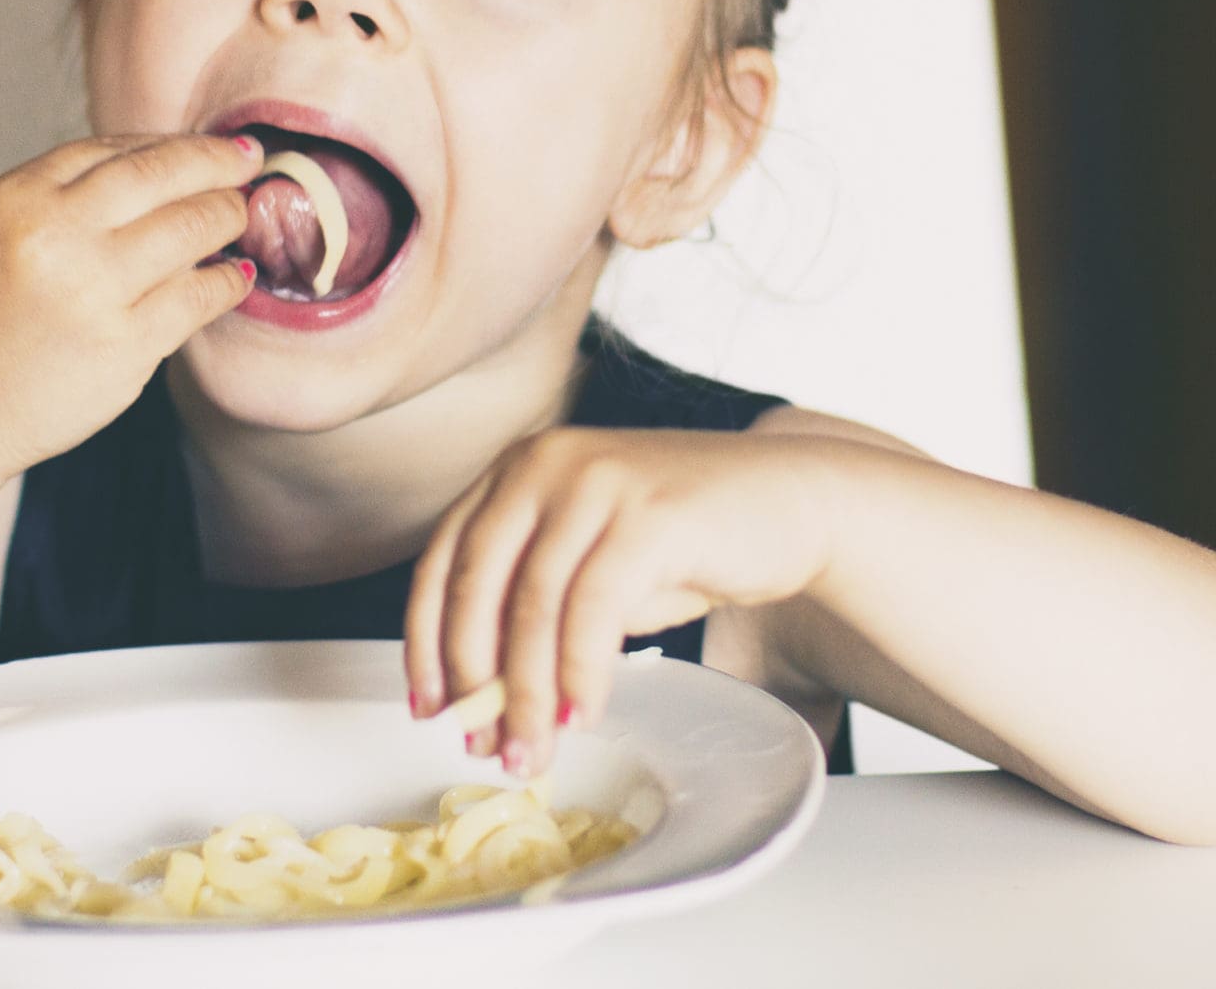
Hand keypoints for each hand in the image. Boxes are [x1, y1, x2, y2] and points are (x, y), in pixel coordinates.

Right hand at [0, 132, 261, 481]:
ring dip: (226, 216)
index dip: (174, 144)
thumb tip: (162, 165)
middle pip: (162, 176)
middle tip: (248, 164)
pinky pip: (197, 298)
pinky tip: (235, 276)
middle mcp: (54, 235)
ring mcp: (91, 292)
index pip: (115, 150)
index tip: (209, 145)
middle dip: (217, 165)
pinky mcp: (122, 347)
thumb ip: (63, 194)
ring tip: (239, 216)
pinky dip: (227, 281)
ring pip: (190, 229)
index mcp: (18, 197)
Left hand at [403, 427, 834, 778]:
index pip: (442, 560)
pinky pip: (592, 611)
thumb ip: (532, 609)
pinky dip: (580, 675)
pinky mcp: (647, 515)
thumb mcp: (589, 562)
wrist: (789, 502)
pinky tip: (583, 716)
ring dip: (526, 694)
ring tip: (531, 751)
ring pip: (532, 607)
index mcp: (516, 469)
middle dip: (474, 681)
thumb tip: (481, 700)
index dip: (426, 642)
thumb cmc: (684, 540)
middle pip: (477, 587)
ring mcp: (595, 482)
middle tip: (481, 745)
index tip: (427, 705)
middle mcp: (544, 463)